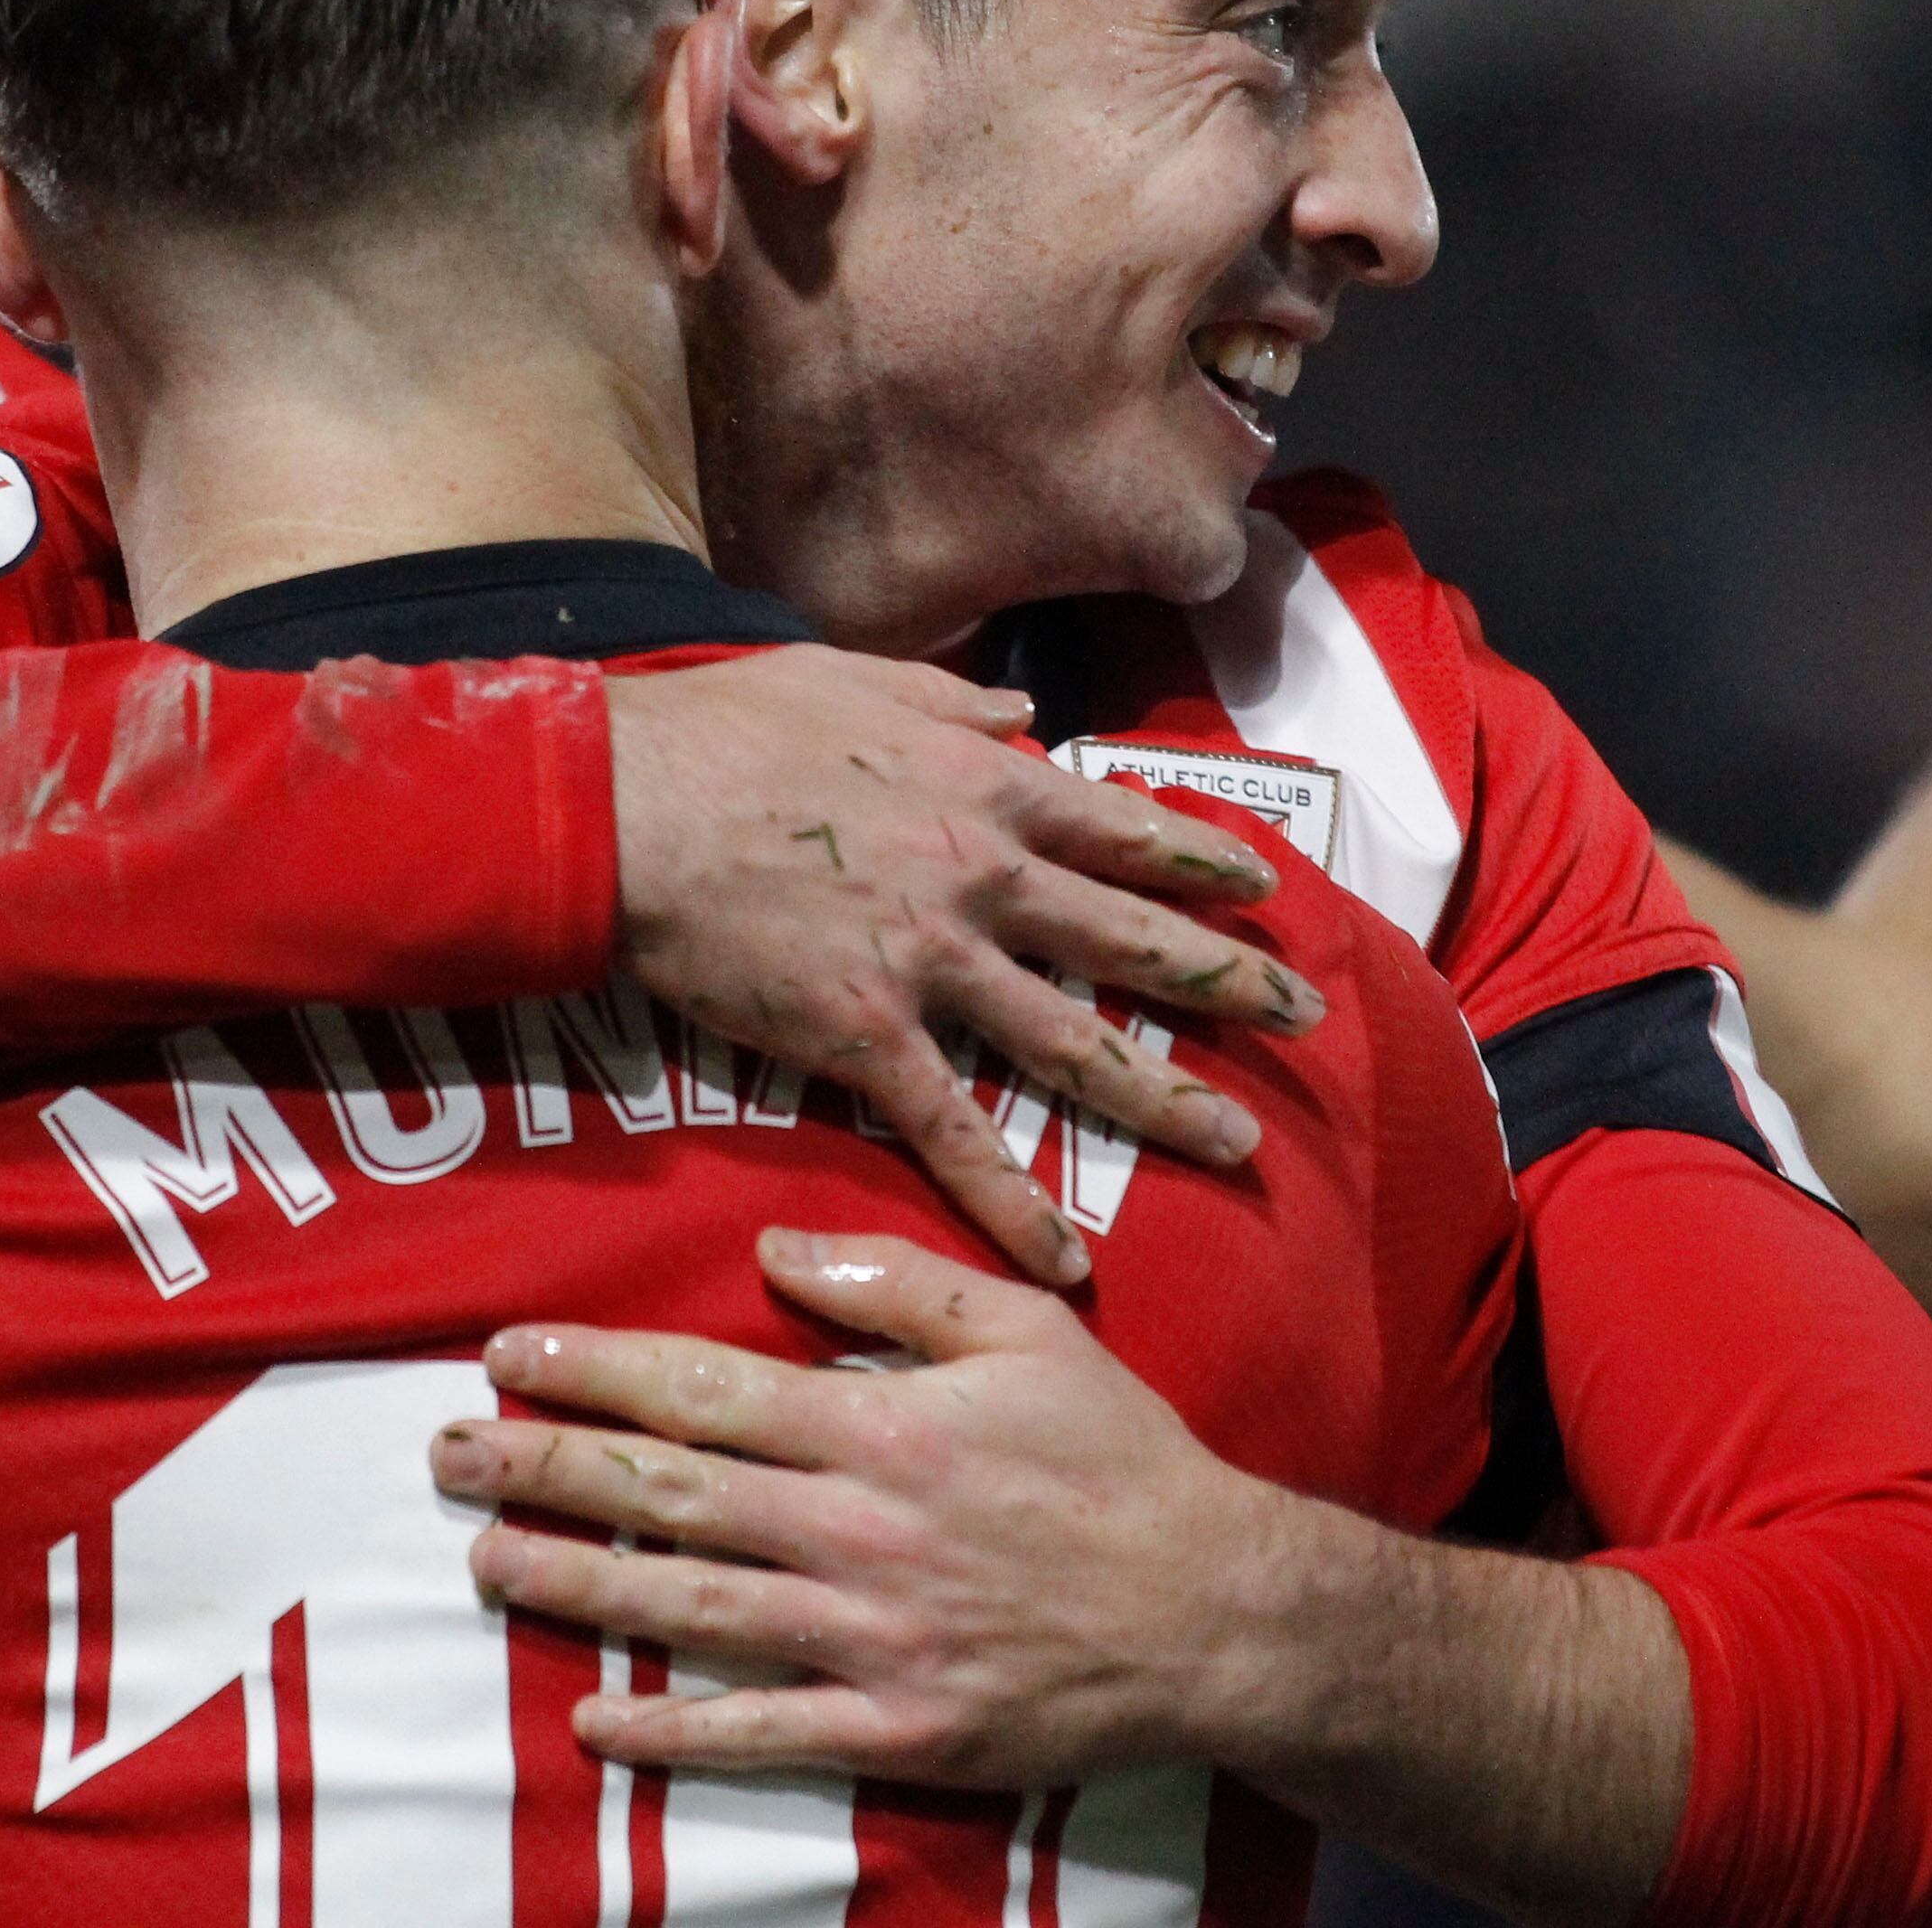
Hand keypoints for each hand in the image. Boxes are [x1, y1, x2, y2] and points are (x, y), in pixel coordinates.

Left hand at [437, 1228, 1306, 1787]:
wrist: (1215, 1612)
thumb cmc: (1120, 1461)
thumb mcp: (1028, 1331)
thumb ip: (899, 1281)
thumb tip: (779, 1248)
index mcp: (883, 1423)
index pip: (705, 1388)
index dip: (595, 1370)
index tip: (507, 1355)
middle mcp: (859, 1527)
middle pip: (673, 1493)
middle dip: (549, 1469)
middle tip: (446, 1454)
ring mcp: (871, 1635)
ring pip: (692, 1608)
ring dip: (579, 1585)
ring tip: (486, 1563)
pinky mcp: (895, 1727)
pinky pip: (759, 1732)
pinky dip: (672, 1732)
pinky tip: (594, 1722)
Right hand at [605, 652, 1318, 1284]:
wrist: (627, 805)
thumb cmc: (728, 727)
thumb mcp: (858, 674)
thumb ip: (956, 698)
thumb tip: (1025, 711)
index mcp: (985, 788)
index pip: (1124, 830)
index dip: (1200, 859)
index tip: (1262, 883)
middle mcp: (983, 878)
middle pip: (1132, 940)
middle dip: (1229, 979)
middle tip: (1303, 1013)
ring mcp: (933, 965)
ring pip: (1076, 1045)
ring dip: (1165, 1098)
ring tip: (1240, 1140)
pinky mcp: (868, 1039)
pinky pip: (958, 1136)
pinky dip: (1016, 1201)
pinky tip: (1068, 1257)